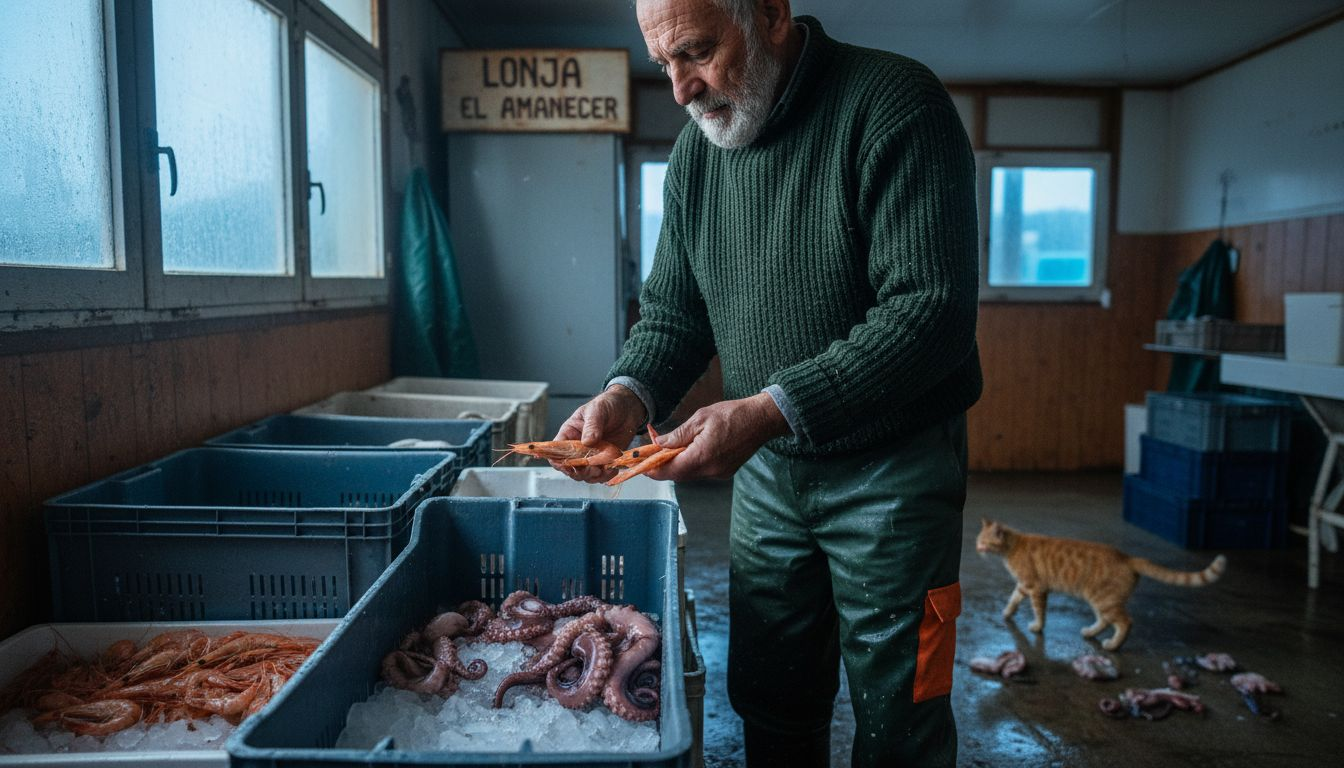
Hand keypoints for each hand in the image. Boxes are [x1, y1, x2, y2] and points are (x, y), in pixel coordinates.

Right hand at [551, 385, 647, 481]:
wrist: (627, 408)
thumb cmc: (607, 404)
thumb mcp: (597, 410)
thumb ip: (592, 425)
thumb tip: (587, 442)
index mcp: (569, 434)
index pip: (556, 451)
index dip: (559, 461)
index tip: (569, 466)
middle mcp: (577, 448)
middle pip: (570, 468)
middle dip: (579, 472)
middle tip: (592, 469)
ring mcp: (591, 455)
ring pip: (585, 475)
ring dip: (593, 476)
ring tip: (604, 470)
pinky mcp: (604, 460)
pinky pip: (601, 475)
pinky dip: (606, 476)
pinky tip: (613, 468)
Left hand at [643, 393, 789, 481]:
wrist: (762, 420)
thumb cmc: (733, 414)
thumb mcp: (700, 418)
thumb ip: (678, 435)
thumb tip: (659, 444)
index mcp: (702, 457)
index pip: (670, 471)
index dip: (652, 469)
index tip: (640, 465)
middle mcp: (710, 470)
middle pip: (678, 475)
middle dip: (663, 465)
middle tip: (651, 451)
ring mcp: (719, 473)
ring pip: (690, 473)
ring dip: (677, 463)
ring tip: (669, 447)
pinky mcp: (725, 471)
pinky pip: (702, 471)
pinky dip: (691, 462)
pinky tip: (689, 449)